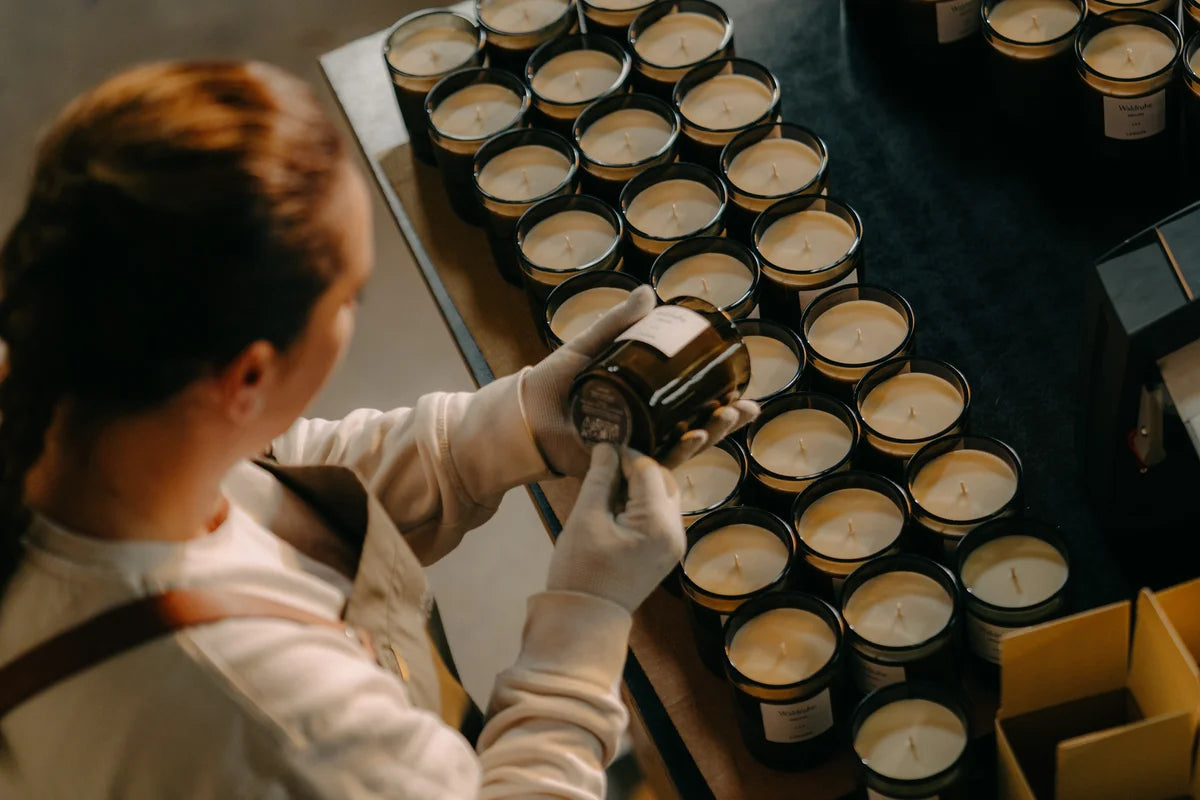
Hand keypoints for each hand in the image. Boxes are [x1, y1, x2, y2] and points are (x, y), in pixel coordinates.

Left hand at [522, 285, 760, 475]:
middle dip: (724, 422)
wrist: (523, 411)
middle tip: (745, 408)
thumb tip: (650, 292)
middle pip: (694, 429)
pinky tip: (694, 439)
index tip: (746, 395)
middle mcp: (643, 428)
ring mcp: (633, 447)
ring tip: (726, 419)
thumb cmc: (553, 381)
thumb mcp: (589, 347)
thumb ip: (618, 323)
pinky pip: (652, 461)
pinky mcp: (619, 462)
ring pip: (680, 447)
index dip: (721, 402)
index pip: (690, 406)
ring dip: (709, 436)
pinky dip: (675, 452)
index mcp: (643, 403)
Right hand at [546, 445, 683, 611]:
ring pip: (664, 496)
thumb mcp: (586, 518)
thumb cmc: (580, 570)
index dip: (624, 454)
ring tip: (607, 488)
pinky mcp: (667, 553)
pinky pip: (661, 516)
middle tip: (604, 467)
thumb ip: (600, 478)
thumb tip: (607, 447)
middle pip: (663, 480)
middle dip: (635, 469)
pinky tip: (617, 507)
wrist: (586, 620)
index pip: (647, 469)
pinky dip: (643, 504)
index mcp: (657, 523)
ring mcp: (674, 544)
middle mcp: (675, 532)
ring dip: (640, 486)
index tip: (600, 449)